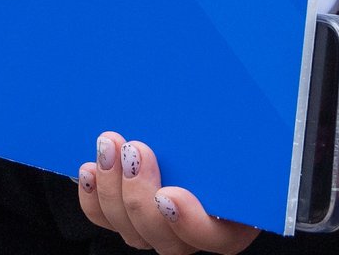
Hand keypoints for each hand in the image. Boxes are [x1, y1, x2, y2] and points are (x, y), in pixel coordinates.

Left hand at [73, 132, 257, 252]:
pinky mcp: (132, 217)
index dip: (192, 223)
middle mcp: (197, 229)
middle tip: (134, 152)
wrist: (201, 119)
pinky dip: (95, 198)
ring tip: (109, 148)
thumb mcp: (238, 124)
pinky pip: (108, 220)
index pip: (218, 237)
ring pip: (134, 233)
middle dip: (141, 198)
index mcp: (236, 214)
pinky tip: (91, 170)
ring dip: (114, 192)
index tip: (170, 194)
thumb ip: (236, 124)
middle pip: (168, 240)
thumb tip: (247, 97)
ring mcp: (163, 228)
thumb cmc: (227, 123)